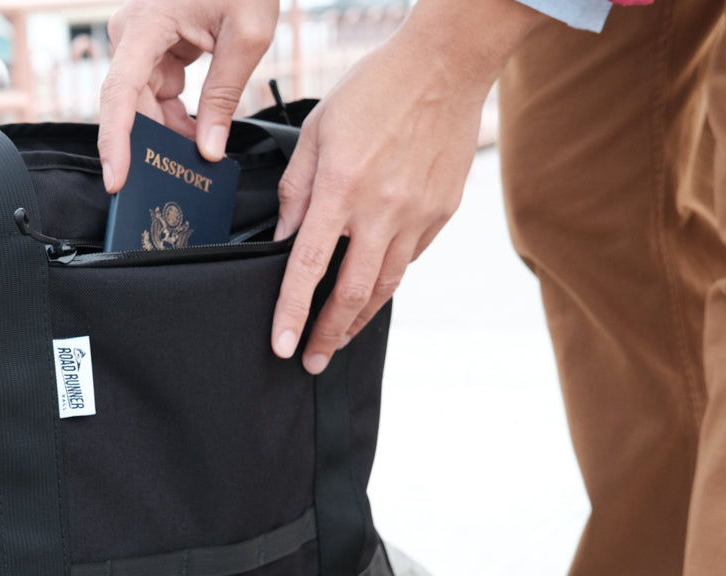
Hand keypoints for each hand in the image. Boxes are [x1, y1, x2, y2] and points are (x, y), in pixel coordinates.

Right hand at [97, 0, 278, 192]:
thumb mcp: (247, 35)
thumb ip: (225, 96)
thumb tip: (209, 150)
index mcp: (146, 25)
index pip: (119, 93)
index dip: (115, 142)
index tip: (117, 179)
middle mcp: (132, 33)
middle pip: (132, 105)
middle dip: (154, 144)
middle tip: (181, 177)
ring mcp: (141, 41)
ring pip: (145, 104)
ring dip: (170, 132)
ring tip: (199, 157)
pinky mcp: (156, 47)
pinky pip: (158, 92)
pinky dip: (177, 116)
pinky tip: (199, 133)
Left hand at [271, 0, 543, 372]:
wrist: (445, 64)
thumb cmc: (374, 90)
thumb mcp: (317, 132)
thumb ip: (296, 190)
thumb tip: (282, 239)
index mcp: (341, 189)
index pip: (308, 268)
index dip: (291, 312)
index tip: (282, 346)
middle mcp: (381, 209)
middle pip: (351, 294)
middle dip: (327, 335)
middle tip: (311, 360)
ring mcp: (417, 215)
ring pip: (385, 286)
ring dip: (358, 320)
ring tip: (337, 340)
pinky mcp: (442, 213)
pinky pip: (409, 259)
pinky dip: (387, 281)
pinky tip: (370, 291)